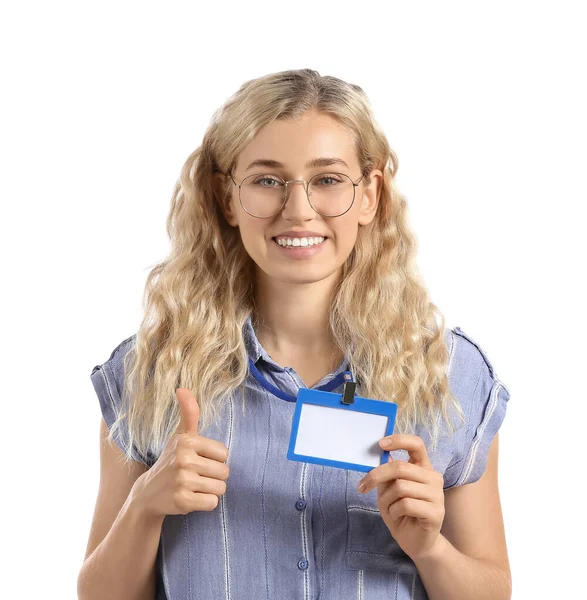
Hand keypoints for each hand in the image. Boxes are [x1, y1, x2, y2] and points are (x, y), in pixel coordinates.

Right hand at [131, 388, 229, 517]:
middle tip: (196, 476)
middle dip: (214, 477)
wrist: (148, 493)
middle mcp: (183, 459)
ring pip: (220, 488)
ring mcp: (182, 481)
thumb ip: (189, 413)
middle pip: (224, 472)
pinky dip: (205, 504)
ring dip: (211, 490)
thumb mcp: (180, 436)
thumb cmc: (171, 460)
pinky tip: (191, 498)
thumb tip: (182, 388)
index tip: (199, 460)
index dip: (215, 459)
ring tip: (194, 487)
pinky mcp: (182, 501)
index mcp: (186, 441)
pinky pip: (212, 503)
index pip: (224, 453)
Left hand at [357, 434, 444, 560]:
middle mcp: (433, 478)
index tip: (380, 444)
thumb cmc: (400, 512)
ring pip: (401, 487)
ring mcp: (437, 495)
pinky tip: (397, 517)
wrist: (415, 543)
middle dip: (376, 476)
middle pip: (400, 467)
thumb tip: (376, 454)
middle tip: (362, 486)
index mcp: (423, 467)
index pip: (416, 444)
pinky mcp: (437, 512)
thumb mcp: (388, 489)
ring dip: (386, 500)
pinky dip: (394, 511)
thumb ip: (386, 473)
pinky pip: (406, 504)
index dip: (399, 440)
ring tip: (389, 509)